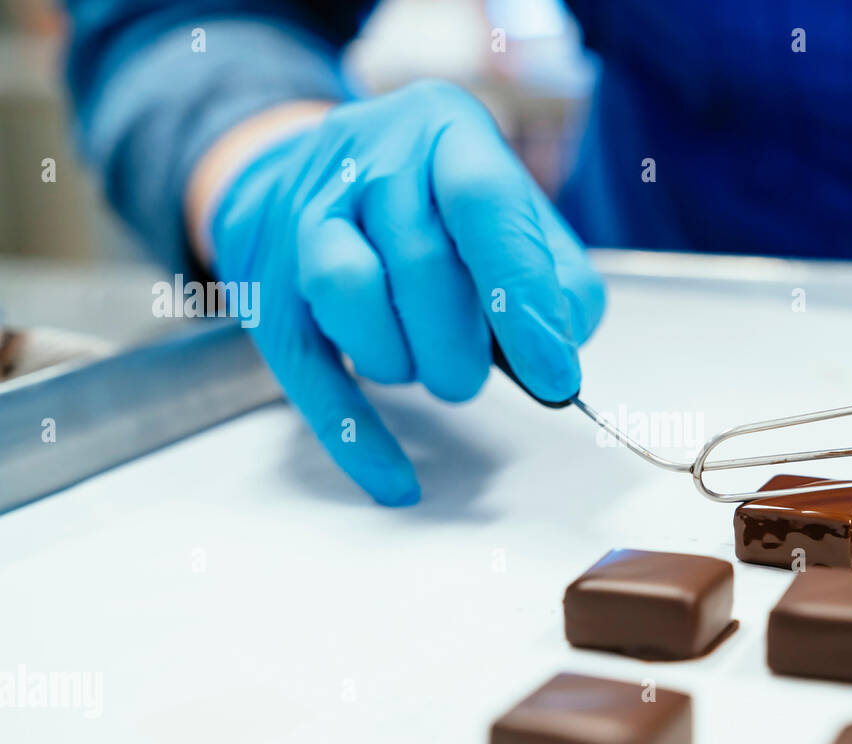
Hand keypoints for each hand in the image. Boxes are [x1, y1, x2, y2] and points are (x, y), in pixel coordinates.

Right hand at [198, 82, 604, 504]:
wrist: (312, 173)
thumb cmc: (436, 206)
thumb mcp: (512, 210)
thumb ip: (556, 276)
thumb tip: (558, 351)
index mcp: (445, 130)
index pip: (483, 205)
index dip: (521, 295)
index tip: (554, 373)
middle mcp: (366, 158)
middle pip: (418, 261)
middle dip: (459, 343)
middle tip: (473, 375)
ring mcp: (304, 217)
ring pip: (349, 292)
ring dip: (404, 360)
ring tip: (427, 369)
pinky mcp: (267, 288)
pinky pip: (307, 368)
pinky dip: (356, 434)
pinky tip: (398, 479)